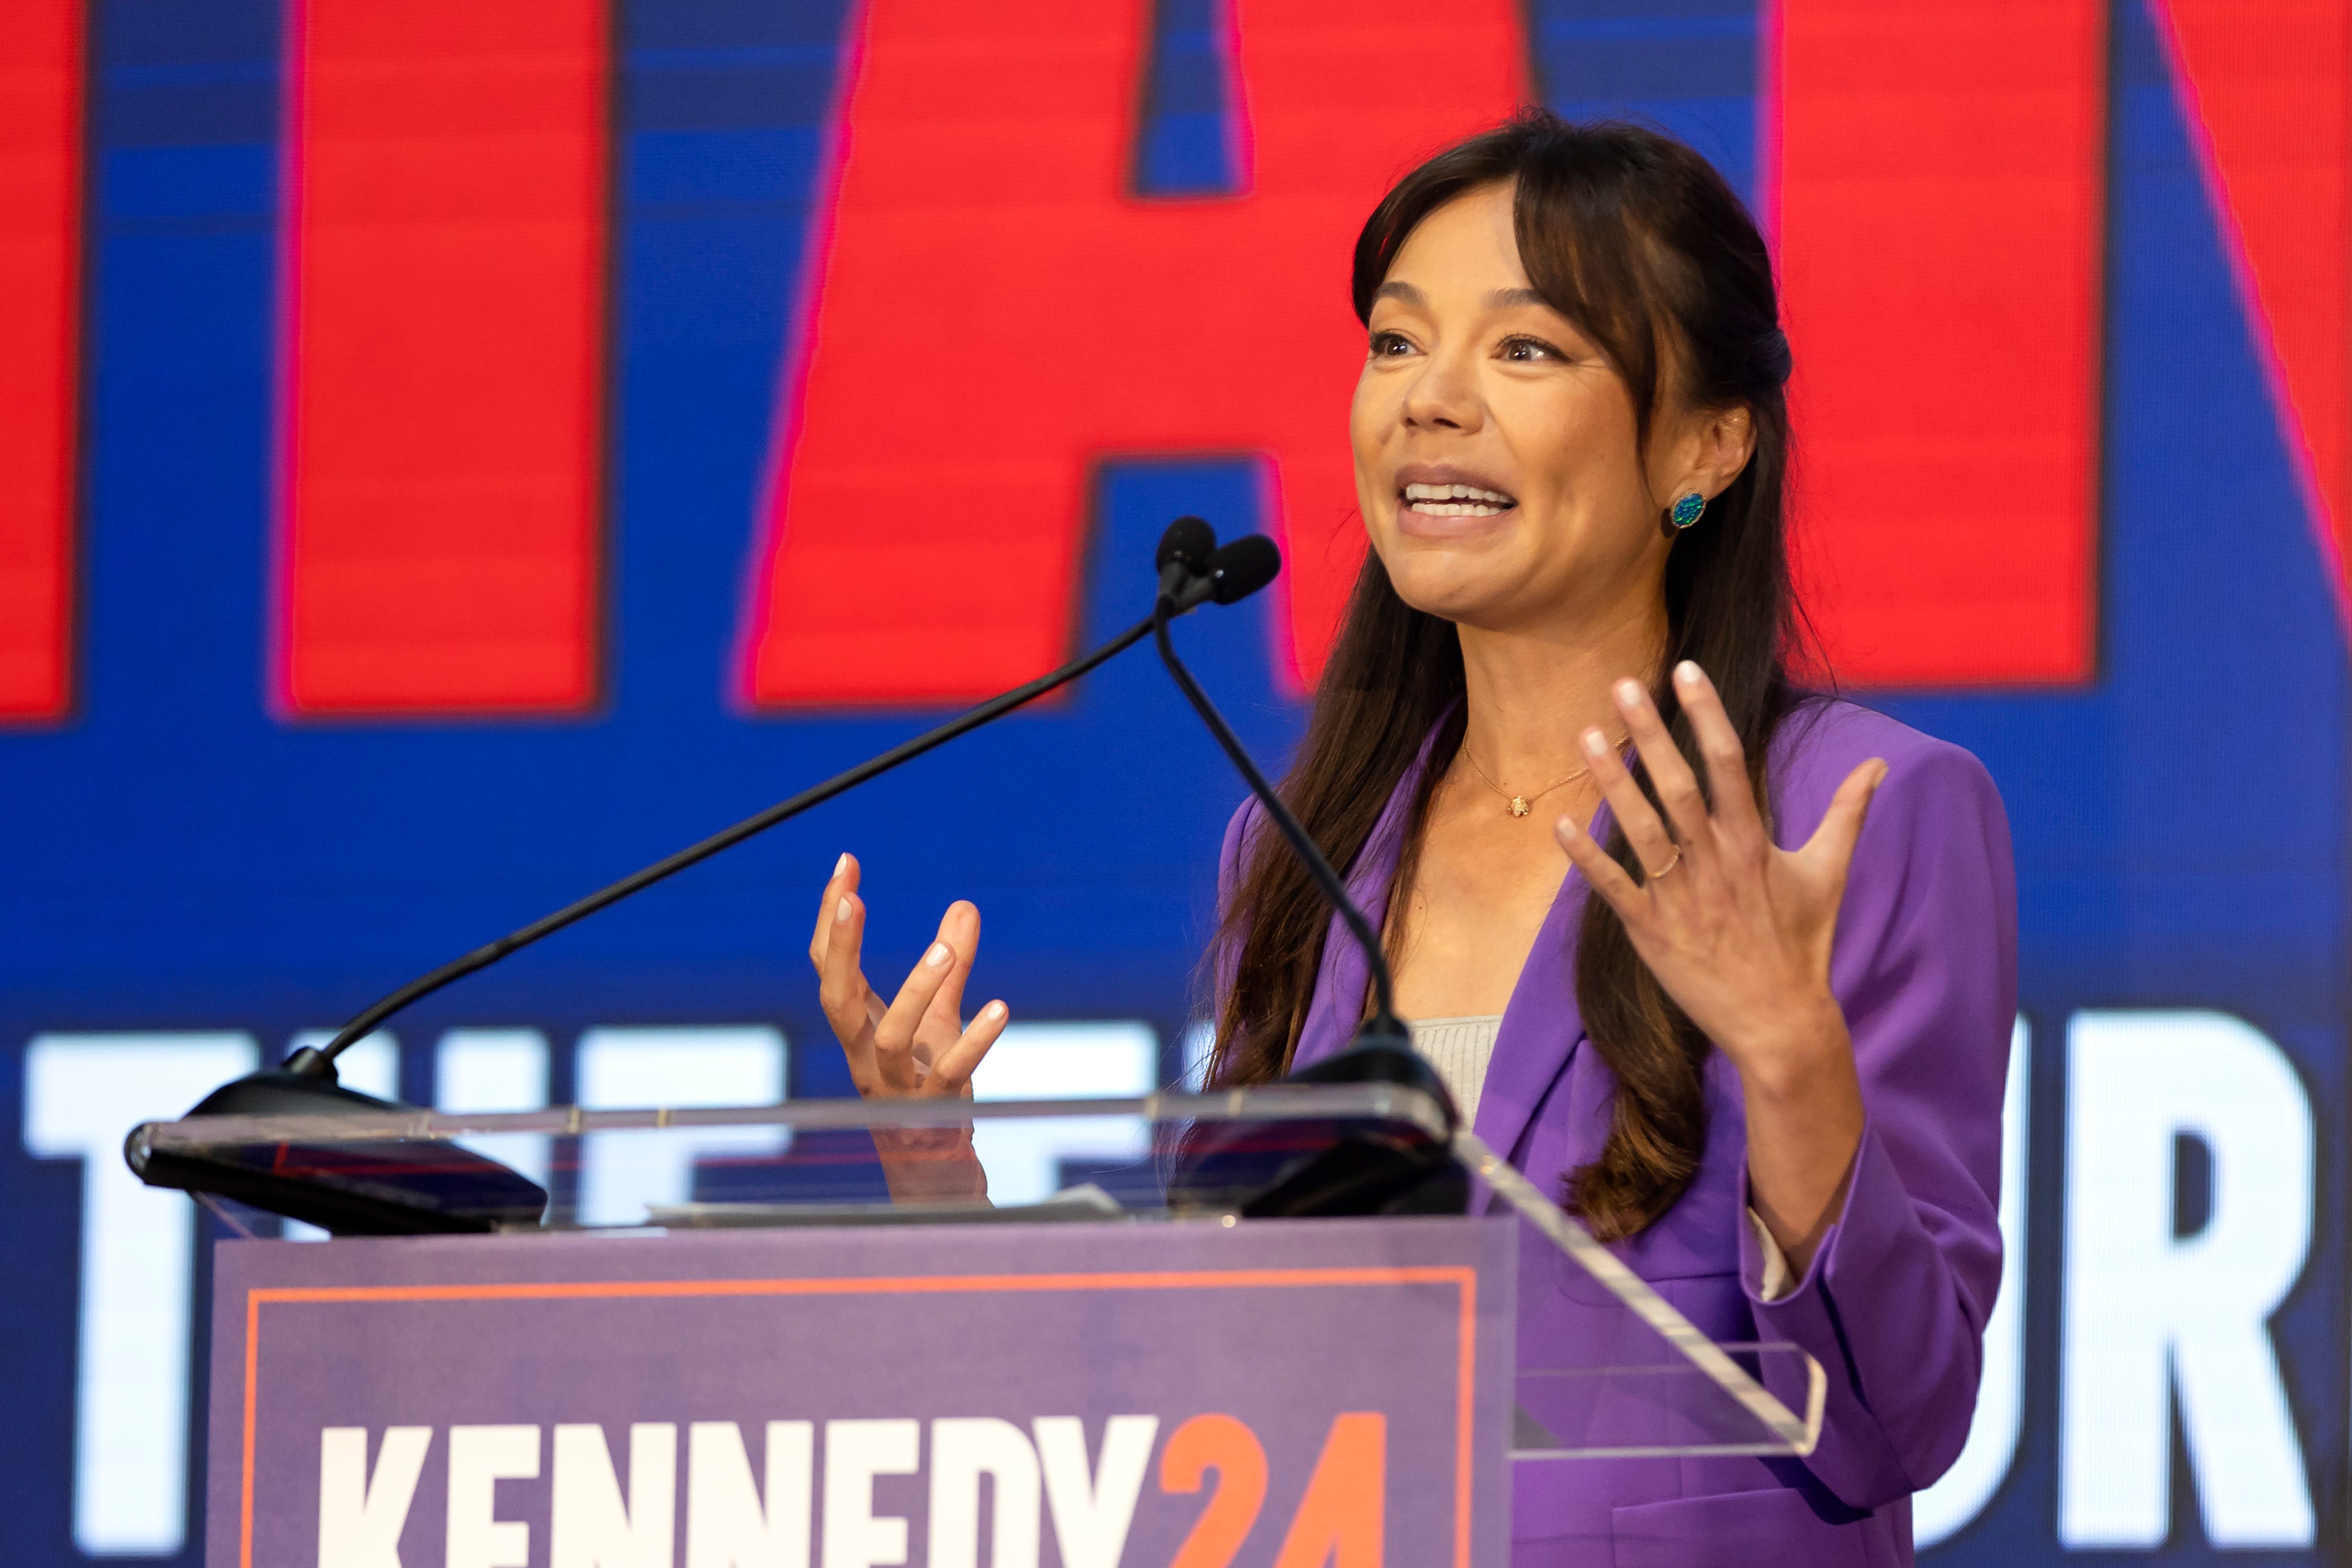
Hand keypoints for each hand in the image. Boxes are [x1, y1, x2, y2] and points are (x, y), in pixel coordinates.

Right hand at [808, 854, 1009, 1199]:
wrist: (937, 1168)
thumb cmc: (929, 1089)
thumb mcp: (939, 1021)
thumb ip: (950, 967)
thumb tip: (964, 906)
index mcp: (859, 1029)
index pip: (830, 967)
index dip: (831, 919)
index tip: (846, 863)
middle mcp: (865, 1057)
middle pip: (836, 999)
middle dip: (840, 948)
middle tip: (853, 898)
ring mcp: (896, 1088)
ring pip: (891, 1038)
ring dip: (914, 992)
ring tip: (942, 950)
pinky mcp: (934, 1113)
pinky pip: (951, 1074)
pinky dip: (976, 1041)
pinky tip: (1000, 1007)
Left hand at [1552, 663, 1880, 1264]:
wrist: (1780, 1022)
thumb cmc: (1803, 943)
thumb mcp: (1828, 873)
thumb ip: (1847, 813)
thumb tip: (1878, 764)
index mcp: (1753, 844)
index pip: (1729, 764)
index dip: (1707, 715)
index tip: (1687, 670)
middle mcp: (1715, 864)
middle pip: (1679, 788)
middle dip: (1651, 735)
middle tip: (1622, 685)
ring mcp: (1682, 898)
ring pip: (1641, 830)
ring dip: (1613, 783)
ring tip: (1587, 735)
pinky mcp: (1652, 933)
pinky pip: (1614, 889)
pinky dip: (1587, 858)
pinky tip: (1561, 822)